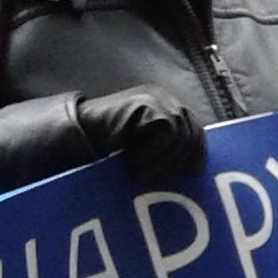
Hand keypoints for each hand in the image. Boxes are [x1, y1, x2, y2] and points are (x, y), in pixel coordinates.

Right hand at [77, 87, 203, 179]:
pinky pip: (167, 131)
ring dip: (161, 161)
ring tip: (139, 172)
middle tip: (152, 178)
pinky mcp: (148, 102)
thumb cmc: (111, 147)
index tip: (194, 173)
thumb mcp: (146, 149)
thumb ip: (167, 150)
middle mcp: (166, 100)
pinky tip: (133, 159)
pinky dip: (152, 151)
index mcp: (168, 109)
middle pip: (191, 133)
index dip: (197, 152)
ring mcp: (158, 99)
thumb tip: (196, 169)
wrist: (79, 132)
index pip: (195, 130)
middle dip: (176, 162)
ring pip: (181, 135)